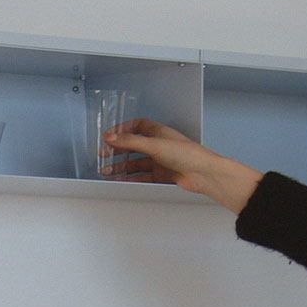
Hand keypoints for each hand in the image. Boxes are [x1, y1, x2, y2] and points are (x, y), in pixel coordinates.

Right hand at [104, 118, 261, 213]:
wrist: (203, 174)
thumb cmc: (188, 154)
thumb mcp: (154, 144)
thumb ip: (130, 141)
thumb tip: (111, 136)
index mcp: (159, 132)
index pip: (137, 126)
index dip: (122, 129)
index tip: (110, 136)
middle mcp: (159, 145)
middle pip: (134, 146)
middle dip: (118, 151)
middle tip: (104, 156)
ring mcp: (160, 161)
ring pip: (136, 163)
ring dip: (121, 167)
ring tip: (108, 171)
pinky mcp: (162, 175)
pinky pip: (142, 176)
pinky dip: (131, 178)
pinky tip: (122, 180)